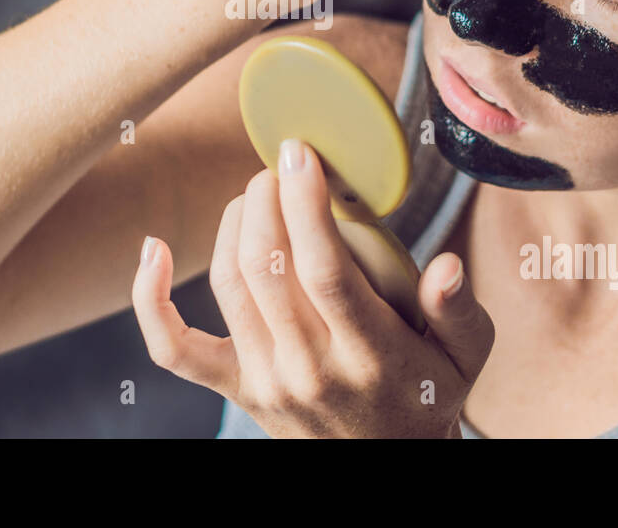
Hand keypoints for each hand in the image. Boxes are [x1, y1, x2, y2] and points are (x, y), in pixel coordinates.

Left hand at [132, 139, 495, 437]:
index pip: (323, 270)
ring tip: (257, 192)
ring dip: (234, 223)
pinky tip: (153, 248)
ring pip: (228, 284)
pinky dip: (150, 298)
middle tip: (282, 165)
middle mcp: (309, 369)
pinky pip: (173, 347)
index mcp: (369, 354)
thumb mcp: (467, 357)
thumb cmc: (429, 395)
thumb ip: (460, 309)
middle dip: (266, 198)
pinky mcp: (235, 389)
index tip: (300, 154)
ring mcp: (265, 381)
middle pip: (266, 266)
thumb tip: (448, 266)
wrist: (389, 464)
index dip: (304, 204)